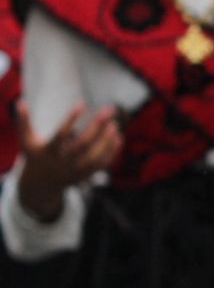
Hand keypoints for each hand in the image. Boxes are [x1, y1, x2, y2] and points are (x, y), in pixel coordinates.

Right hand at [15, 102, 122, 220]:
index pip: (61, 133)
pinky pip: (101, 165)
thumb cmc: (35, 156)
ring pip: (95, 157)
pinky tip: (118, 137)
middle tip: (109, 109)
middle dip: (97, 126)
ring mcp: (75, 170)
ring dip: (107, 141)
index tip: (82, 102)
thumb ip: (23, 122)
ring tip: (114, 125)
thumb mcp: (26, 141)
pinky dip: (111, 152)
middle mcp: (63, 162)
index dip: (71, 118)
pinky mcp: (85, 176)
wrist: (42, 185)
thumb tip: (21, 101)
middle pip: (83, 144)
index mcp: (48, 151)